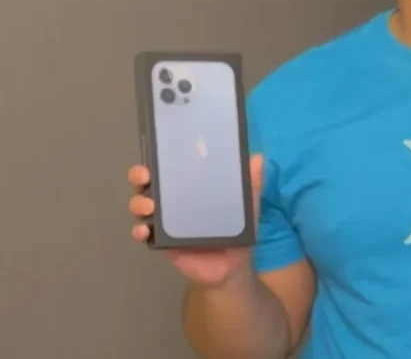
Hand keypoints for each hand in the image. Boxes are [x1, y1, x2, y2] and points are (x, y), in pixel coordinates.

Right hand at [128, 154, 263, 287]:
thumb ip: (252, 184)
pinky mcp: (162, 242)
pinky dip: (139, 231)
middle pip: (147, 184)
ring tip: (149, 207)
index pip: (170, 168)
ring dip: (139, 204)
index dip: (158, 159)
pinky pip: (143, 235)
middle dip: (139, 177)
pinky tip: (145, 231)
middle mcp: (173, 201)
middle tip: (145, 177)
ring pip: (141, 207)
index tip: (156, 155)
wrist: (232, 265)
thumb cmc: (236, 230)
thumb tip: (259, 158)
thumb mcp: (247, 206)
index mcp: (190, 187)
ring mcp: (164, 222)